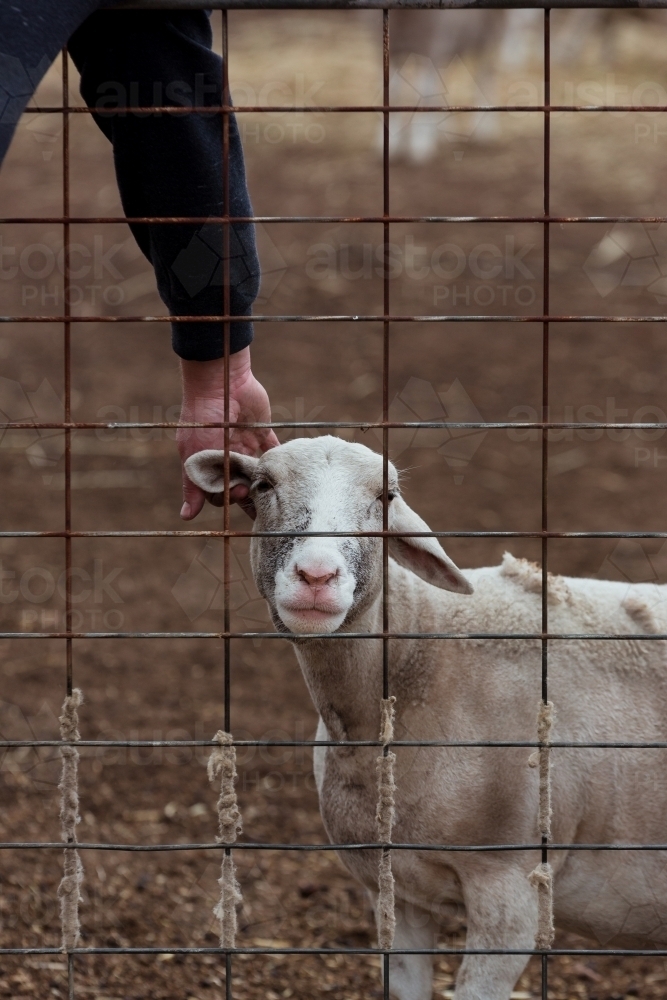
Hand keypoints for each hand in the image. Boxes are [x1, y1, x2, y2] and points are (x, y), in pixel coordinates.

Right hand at [177, 349, 278, 519]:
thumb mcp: (194, 455)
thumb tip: (186, 517)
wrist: (221, 382)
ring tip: (276, 498)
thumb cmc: (202, 420)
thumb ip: (194, 486)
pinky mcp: (262, 433)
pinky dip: (280, 462)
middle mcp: (227, 457)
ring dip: (265, 485)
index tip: (236, 493)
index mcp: (209, 463)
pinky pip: (274, 451)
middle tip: (252, 493)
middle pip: (240, 485)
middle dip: (247, 494)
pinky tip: (288, 476)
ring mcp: (245, 445)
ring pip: (258, 473)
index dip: (227, 497)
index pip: (219, 491)